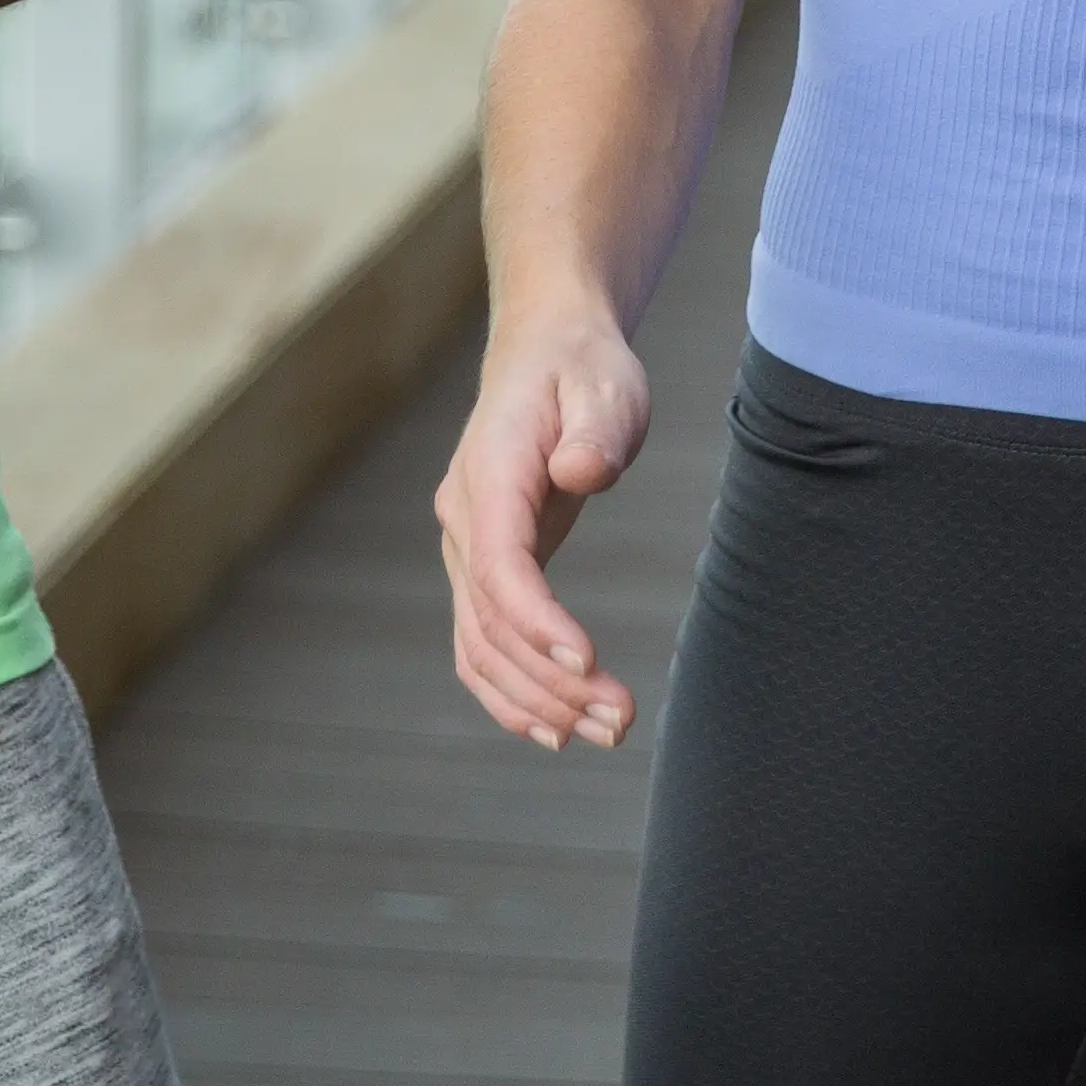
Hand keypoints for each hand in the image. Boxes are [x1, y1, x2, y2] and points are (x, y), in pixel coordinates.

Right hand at [435, 314, 651, 748]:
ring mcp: (467, 549)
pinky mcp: (486, 570)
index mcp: (489, 473)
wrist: (546, 353)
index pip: (500, 565)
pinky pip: (481, 646)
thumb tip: (581, 472)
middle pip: (489, 623)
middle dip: (549, 683)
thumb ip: (596, 429)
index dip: (536, 622)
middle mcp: (465, 520)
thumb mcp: (605, 386)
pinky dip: (511, 695)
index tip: (586, 662)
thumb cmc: (582, 370)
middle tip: (620, 718)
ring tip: (607, 732)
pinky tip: (556, 731)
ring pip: (480, 648)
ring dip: (536, 703)